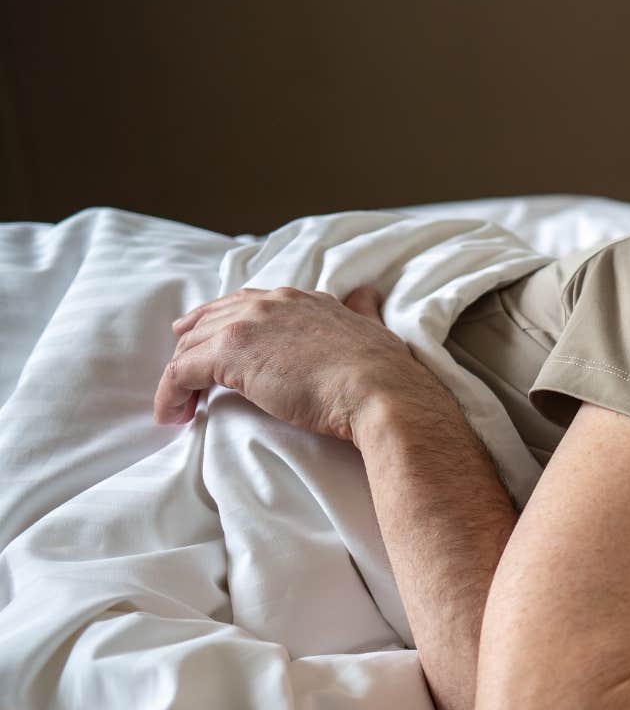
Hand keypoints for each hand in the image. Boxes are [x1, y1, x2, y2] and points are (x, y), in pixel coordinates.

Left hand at [153, 285, 438, 443]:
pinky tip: (170, 415)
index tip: (207, 343)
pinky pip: (179, 372)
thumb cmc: (381, 371)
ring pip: (189, 345)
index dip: (220, 323)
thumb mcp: (371, 326)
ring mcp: (245, 325)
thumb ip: (362, 308)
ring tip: (178, 406)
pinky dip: (168, 394)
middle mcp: (267, 302)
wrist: (378, 391)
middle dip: (190, 347)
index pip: (243, 302)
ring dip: (179, 376)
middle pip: (208, 320)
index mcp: (297, 298)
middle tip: (182, 378)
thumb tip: (367, 294)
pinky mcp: (228, 354)